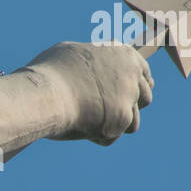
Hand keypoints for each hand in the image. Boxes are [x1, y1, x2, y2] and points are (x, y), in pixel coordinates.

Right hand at [27, 41, 153, 145]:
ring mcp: (128, 99)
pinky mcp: (120, 121)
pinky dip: (96, 136)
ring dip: (114, 125)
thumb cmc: (51, 73)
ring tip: (89, 122)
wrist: (46, 95)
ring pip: (132, 121)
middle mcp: (131, 75)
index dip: (136, 84)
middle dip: (128, 107)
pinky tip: (79, 128)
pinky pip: (111, 136)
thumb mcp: (72, 54)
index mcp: (123, 54)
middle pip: (144, 98)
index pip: (143, 71)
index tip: (129, 93)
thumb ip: (92, 61)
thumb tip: (91, 69)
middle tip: (108, 112)